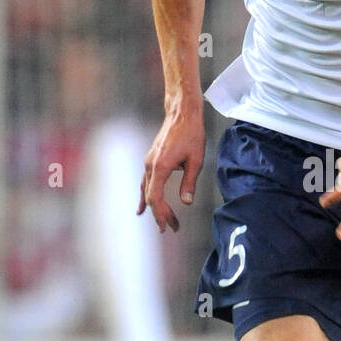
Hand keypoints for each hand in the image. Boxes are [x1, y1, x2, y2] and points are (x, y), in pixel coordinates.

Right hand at [137, 103, 204, 232]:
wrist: (181, 113)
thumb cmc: (191, 134)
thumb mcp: (196, 160)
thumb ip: (189, 182)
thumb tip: (186, 202)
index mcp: (160, 167)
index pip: (156, 198)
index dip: (161, 214)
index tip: (166, 226)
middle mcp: (150, 165)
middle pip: (151, 197)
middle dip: (160, 214)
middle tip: (171, 228)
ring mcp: (149, 162)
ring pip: (147, 190)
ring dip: (154, 207)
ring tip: (161, 222)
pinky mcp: (151, 159)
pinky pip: (146, 181)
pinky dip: (146, 195)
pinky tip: (144, 204)